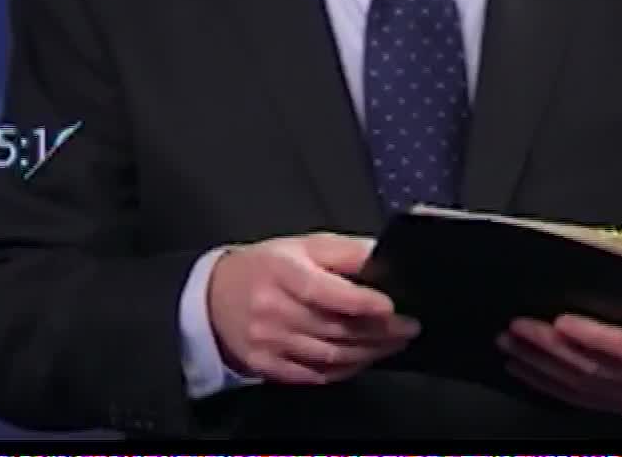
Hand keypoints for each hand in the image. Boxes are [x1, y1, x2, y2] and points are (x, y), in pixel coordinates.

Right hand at [206, 231, 419, 385]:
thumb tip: (383, 258)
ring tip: (394, 343)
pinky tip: (364, 359)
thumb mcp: (303, 246)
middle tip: (408, 327)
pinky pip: (315, 375)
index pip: (324, 292)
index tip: (391, 306)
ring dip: (369, 353)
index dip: (360, 301)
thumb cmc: (266, 268)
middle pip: (334, 329)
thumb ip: (345, 252)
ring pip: (330, 356)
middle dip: (379, 331)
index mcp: (282, 273)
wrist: (213, 298)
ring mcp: (269, 343)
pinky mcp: (268, 366)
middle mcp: (272, 310)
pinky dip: (345, 370)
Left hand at [498, 227, 621, 415]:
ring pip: (581, 386)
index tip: (562, 321)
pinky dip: (545, 383)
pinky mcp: (617, 402)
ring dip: (541, 365)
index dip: (594, 338)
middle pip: (596, 368)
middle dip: (552, 349)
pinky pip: (576, 398)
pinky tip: (521, 365)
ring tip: (510, 339)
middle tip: (519, 325)